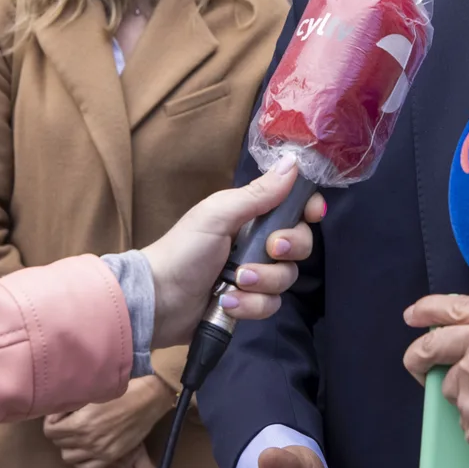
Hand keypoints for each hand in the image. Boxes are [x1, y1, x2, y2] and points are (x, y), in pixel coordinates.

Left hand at [45, 376, 174, 467]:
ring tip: (76, 436)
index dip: (51, 421)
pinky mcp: (111, 457)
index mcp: (80, 423)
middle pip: (58, 443)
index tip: (59, 414)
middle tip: (67, 423)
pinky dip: (82, 460)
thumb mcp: (93, 392)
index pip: (49, 431)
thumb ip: (73, 403)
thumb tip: (56, 406)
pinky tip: (87, 449)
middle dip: (59, 432)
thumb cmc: (121, 390)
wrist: (148, 400)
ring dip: (69, 447)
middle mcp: (87, 440)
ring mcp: (99, 451)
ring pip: (69, 458)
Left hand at [143, 157, 324, 346]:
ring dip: (262, 281)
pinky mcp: (249, 303)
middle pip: (299, 244)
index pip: (293, 207)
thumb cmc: (184, 249)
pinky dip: (250, 305)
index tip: (311, 214)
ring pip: (286, 278)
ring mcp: (254, 274)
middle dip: (288, 248)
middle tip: (269, 250)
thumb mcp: (219, 215)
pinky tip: (228, 303)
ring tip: (234, 282)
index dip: (308, 209)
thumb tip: (293, 162)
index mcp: (249, 215)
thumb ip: (258, 193)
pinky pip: (270, 305)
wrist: (157, 299)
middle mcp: (256, 242)